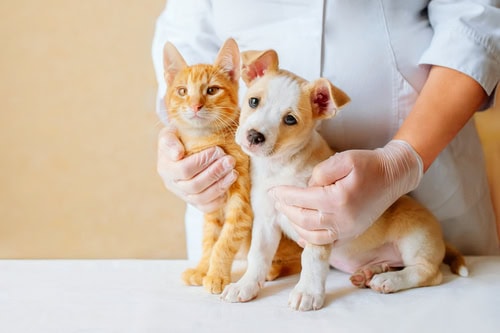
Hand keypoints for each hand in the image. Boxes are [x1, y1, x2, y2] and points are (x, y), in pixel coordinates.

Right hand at [157, 126, 237, 212]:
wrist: (182, 148)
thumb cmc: (178, 139)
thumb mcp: (170, 133)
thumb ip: (170, 141)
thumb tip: (177, 154)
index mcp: (165, 168)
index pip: (184, 170)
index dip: (202, 161)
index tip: (217, 150)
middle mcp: (172, 185)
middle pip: (194, 186)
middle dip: (215, 173)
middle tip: (230, 161)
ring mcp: (184, 195)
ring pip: (201, 198)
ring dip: (220, 185)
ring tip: (233, 172)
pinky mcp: (195, 202)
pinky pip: (207, 207)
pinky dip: (219, 199)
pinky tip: (228, 185)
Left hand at [269, 140, 422, 244]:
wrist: (393, 176)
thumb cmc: (369, 164)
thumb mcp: (343, 159)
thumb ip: (320, 172)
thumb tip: (307, 187)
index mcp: (338, 200)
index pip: (301, 200)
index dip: (284, 195)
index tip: (272, 191)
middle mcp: (342, 220)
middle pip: (302, 219)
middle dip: (286, 209)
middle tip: (276, 200)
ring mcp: (347, 230)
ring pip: (311, 234)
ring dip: (294, 224)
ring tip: (285, 211)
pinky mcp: (351, 233)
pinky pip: (326, 243)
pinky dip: (309, 240)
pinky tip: (300, 233)